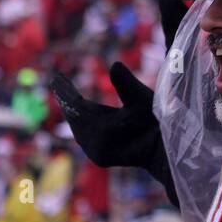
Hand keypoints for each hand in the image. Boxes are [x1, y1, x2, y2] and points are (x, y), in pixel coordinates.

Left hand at [50, 62, 178, 206]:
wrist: (165, 151)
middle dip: (67, 99)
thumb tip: (115, 64)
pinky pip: (83, 134)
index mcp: (102, 132)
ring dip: (72, 110)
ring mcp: (95, 154)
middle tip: (58, 82)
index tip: (56, 78)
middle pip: (75, 117)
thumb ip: (127, 84)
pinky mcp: (98, 156)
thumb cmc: (156, 123)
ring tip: (64, 93)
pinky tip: (77, 110)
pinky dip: (80, 121)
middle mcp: (94, 147)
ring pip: (78, 127)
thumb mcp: (143, 100)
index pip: (77, 107)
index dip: (66, 91)